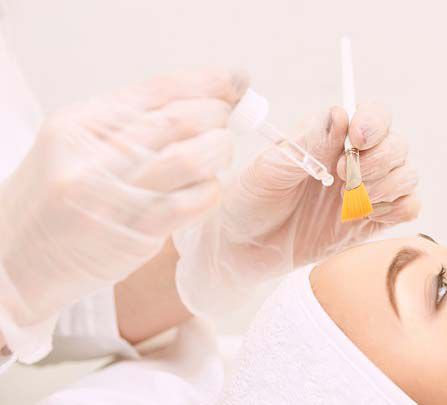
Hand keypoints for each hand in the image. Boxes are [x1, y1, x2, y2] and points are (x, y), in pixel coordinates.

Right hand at [0, 69, 247, 349]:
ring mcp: (111, 196)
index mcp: (80, 124)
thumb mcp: (76, 147)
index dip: (207, 82)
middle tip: (229, 123)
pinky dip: (210, 191)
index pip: (158, 89)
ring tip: (219, 154)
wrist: (13, 264)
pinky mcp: (131, 234)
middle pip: (179, 120)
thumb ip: (131, 125)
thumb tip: (204, 102)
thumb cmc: (54, 202)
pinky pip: (190, 202)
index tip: (236, 81)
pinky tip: (208, 190)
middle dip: (218, 117)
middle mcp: (92, 155)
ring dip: (219, 152)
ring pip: (190, 158)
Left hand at [174, 103, 419, 317]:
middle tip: (343, 176)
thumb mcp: (270, 168)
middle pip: (397, 144)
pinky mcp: (371, 222)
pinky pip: (408, 208)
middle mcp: (355, 160)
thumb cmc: (250, 201)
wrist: (243, 250)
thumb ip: (308, 143)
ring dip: (389, 184)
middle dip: (379, 159)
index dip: (375, 123)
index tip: (357, 138)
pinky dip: (399, 208)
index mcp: (331, 138)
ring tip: (351, 198)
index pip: (374, 116)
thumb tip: (339, 115)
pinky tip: (366, 214)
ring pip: (408, 174)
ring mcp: (366, 192)